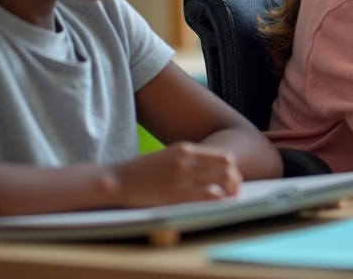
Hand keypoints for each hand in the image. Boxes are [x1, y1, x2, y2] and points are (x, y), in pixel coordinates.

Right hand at [106, 142, 241, 207]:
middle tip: (235, 191)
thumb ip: (188, 161)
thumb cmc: (142, 172)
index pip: (222, 155)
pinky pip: (208, 194)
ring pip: (222, 179)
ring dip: (230, 190)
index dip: (232, 169)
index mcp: (185, 148)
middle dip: (235, 180)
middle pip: (227, 166)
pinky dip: (219, 199)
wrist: (117, 180)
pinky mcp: (176, 193)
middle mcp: (186, 159)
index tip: (233, 179)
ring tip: (230, 199)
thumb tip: (211, 172)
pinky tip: (218, 204)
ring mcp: (182, 176)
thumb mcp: (168, 158)